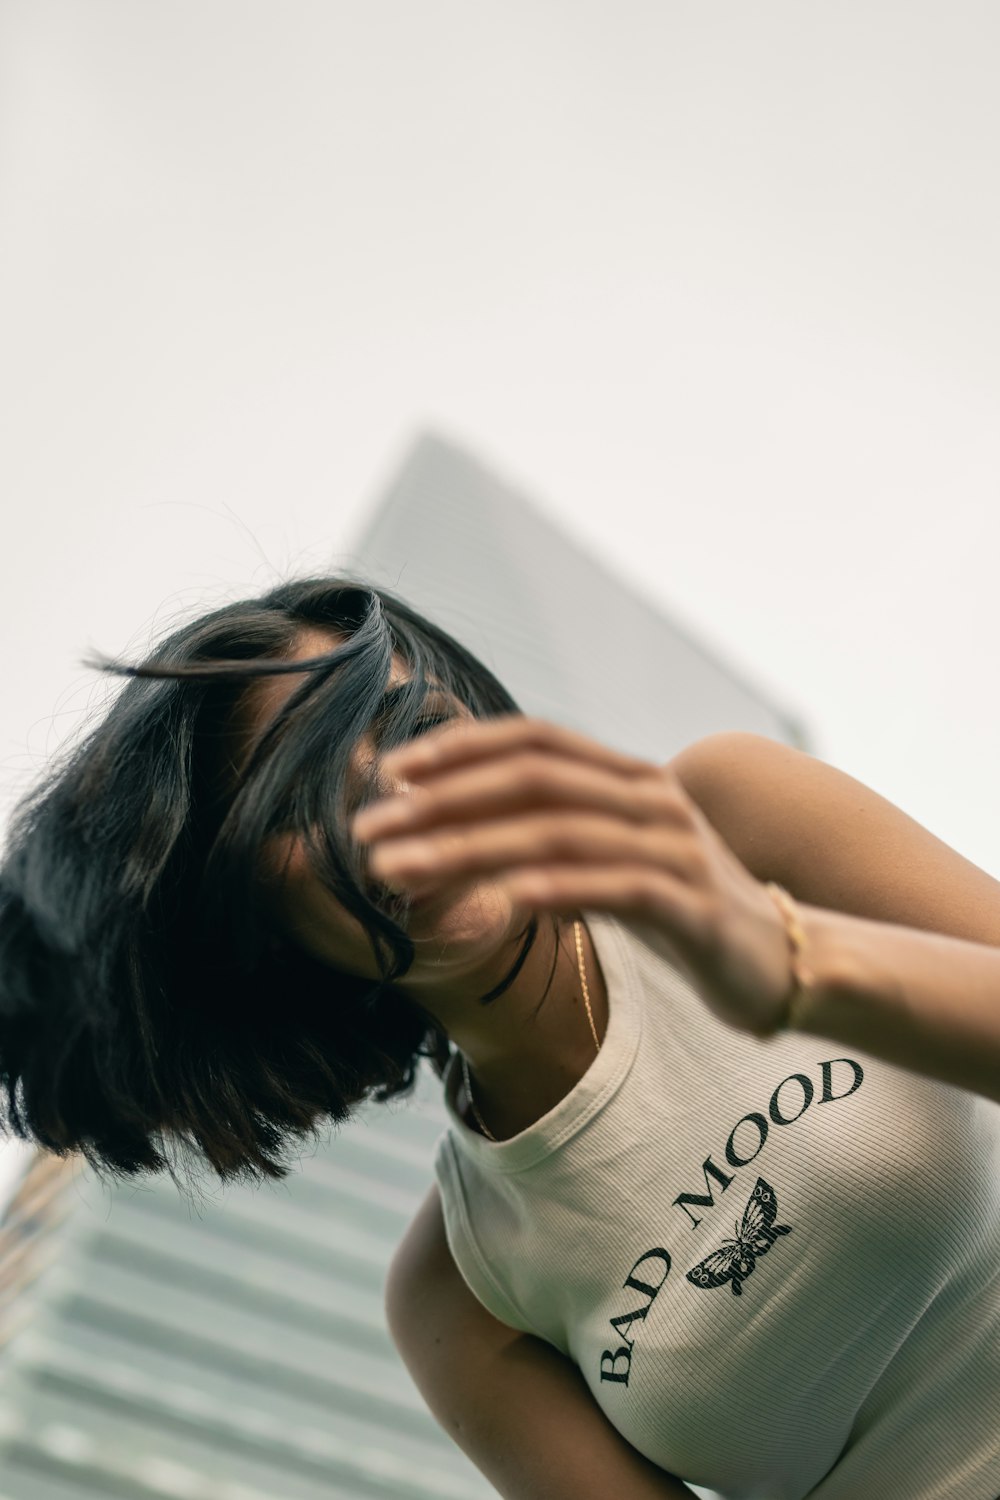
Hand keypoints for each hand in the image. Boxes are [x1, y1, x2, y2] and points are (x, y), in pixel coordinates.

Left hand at [350, 715, 795, 1037]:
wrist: (788, 964)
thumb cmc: (686, 911)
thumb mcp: (619, 857)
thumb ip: (561, 832)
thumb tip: (462, 824)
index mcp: (630, 778)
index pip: (534, 741)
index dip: (459, 748)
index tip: (389, 772)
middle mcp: (652, 799)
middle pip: (532, 781)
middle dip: (440, 800)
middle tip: (368, 828)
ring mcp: (675, 849)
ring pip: (556, 832)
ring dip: (465, 848)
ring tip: (395, 871)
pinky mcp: (692, 908)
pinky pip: (611, 887)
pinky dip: (549, 888)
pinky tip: (496, 901)